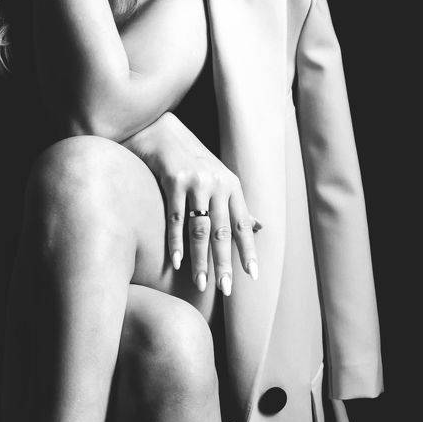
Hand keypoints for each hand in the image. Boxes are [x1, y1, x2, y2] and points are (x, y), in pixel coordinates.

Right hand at [125, 113, 260, 294]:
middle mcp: (218, 184)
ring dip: (200, 259)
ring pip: (200, 229)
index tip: (252, 275)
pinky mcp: (174, 181)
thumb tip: (260, 228)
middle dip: (224, 263)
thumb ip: (236, 206)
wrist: (162, 132)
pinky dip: (176, 242)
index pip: (242, 224)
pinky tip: (177, 261)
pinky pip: (176, 218)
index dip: (248, 250)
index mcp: (232, 185)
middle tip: (225, 289)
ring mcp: (196, 182)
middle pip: (222, 231)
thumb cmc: (191, 161)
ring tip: (201, 283)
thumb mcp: (219, 180)